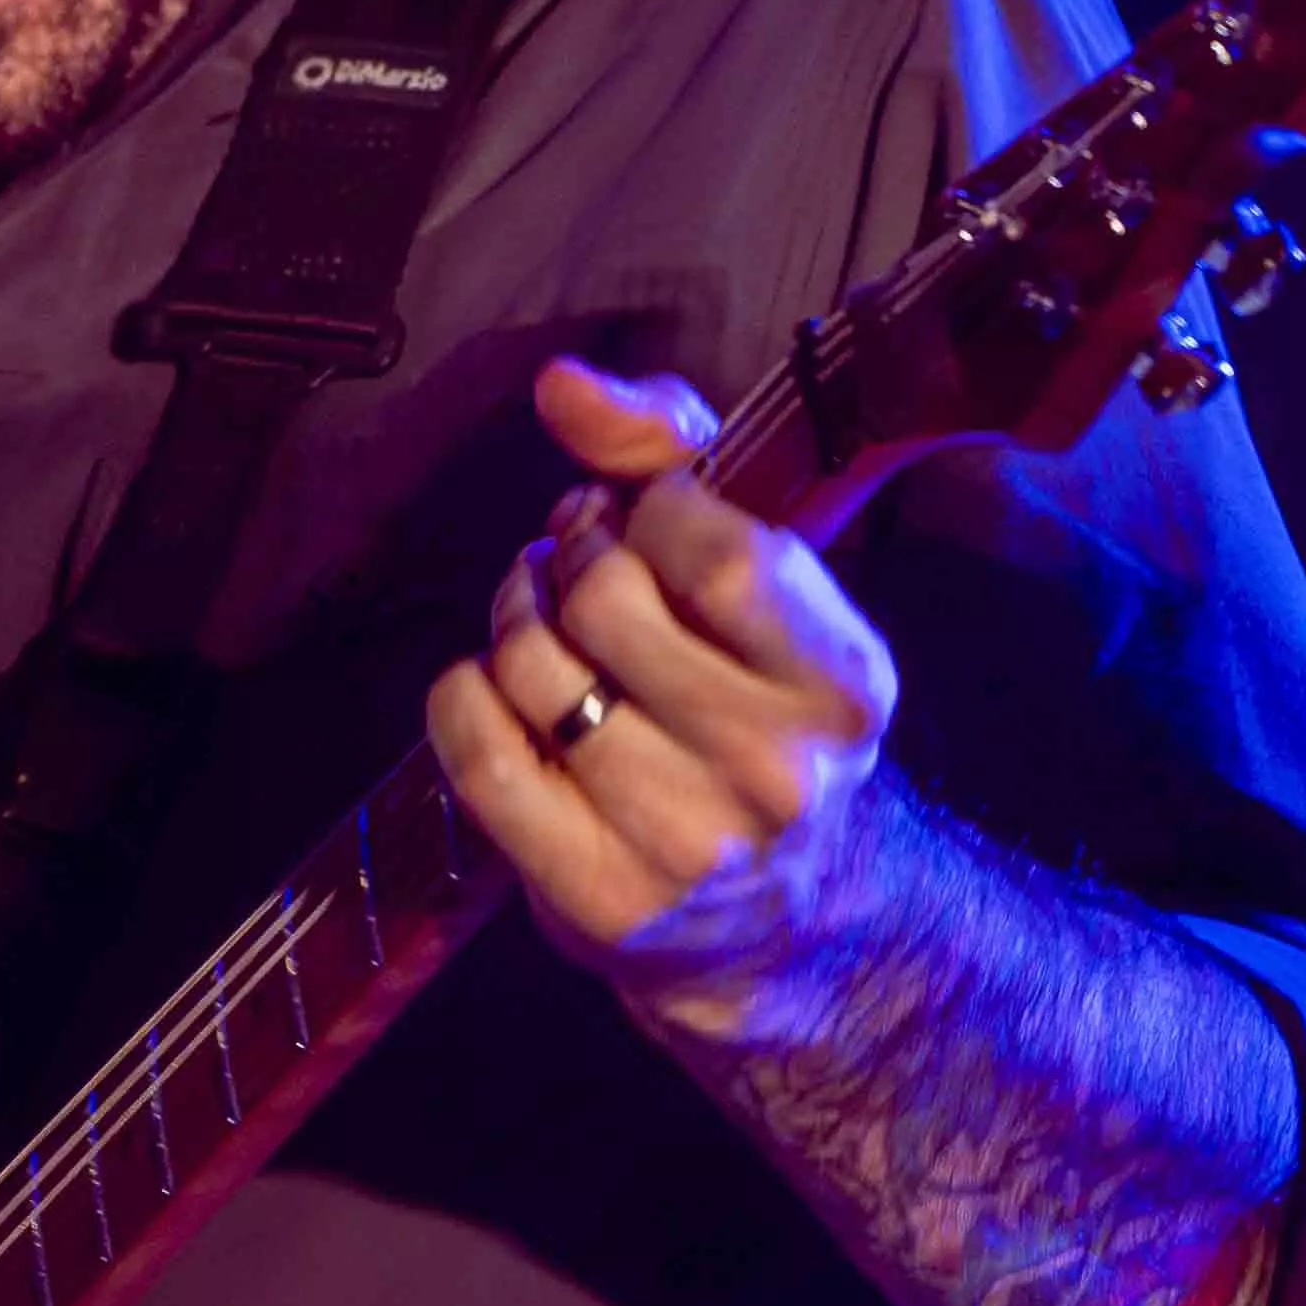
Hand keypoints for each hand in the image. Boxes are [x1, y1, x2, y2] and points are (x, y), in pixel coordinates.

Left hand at [424, 357, 909, 1030]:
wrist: (788, 920)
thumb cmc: (760, 713)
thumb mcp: (766, 583)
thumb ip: (672, 456)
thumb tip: (561, 385)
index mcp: (842, 684)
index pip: (715, 548)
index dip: (650, 509)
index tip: (644, 523)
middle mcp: (777, 771)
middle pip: (605, 601)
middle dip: (568, 559)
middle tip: (573, 572)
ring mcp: (686, 844)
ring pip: (533, 671)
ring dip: (513, 622)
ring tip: (539, 630)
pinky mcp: (600, 899)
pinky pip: (480, 753)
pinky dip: (464, 700)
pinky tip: (496, 697)